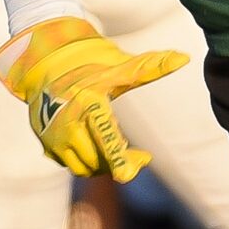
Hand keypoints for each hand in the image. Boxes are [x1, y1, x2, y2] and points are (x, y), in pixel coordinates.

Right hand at [0, 17, 186, 181]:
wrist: (44, 65)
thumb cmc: (89, 65)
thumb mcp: (118, 67)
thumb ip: (150, 67)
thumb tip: (184, 58)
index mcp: (88, 102)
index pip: (106, 137)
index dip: (121, 159)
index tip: (133, 170)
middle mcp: (67, 123)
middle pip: (100, 160)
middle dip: (122, 161)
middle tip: (141, 156)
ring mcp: (53, 137)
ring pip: (85, 167)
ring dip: (105, 164)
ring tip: (118, 151)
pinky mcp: (46, 145)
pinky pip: (72, 165)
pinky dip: (88, 162)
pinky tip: (97, 147)